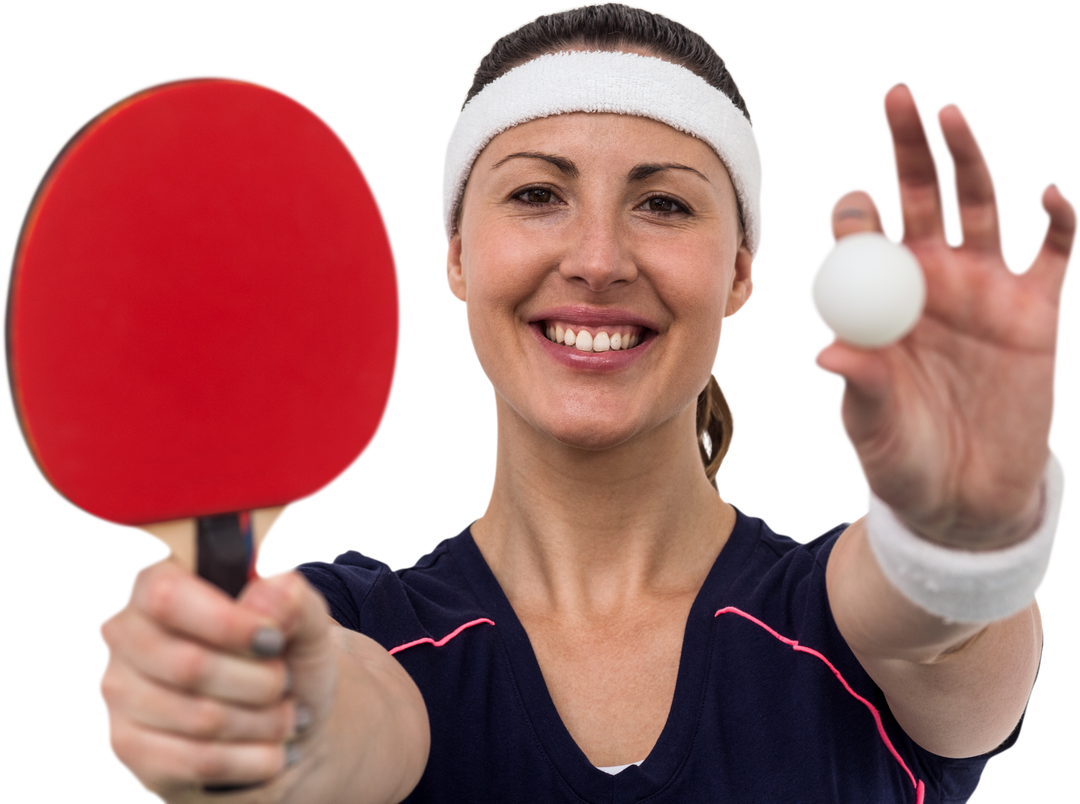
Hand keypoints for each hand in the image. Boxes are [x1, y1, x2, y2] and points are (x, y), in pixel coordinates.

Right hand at [96, 558, 336, 800]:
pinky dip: (252, 760)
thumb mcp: (305, 621)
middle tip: (287, 684)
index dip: (226, 624)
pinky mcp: (128, 747)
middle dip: (260, 682)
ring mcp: (118, 692)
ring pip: (199, 718)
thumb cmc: (288, 657)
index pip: (166, 597)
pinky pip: (195, 762)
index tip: (274, 641)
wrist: (288, 720)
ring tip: (288, 717)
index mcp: (159, 580)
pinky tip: (273, 751)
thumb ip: (293, 599)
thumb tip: (272, 588)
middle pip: (189, 665)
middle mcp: (125, 632)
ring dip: (264, 723)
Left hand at [811, 79, 1077, 549]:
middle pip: (921, 196)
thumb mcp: (870, 429)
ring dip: (969, 159)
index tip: (854, 215)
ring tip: (950, 115)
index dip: (854, 216)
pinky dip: (1059, 222)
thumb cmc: (899, 457)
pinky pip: (1056, 253)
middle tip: (897, 95)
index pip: (859, 237)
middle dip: (909, 146)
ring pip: (982, 206)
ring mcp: (986, 289)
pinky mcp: (1039, 310)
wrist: (963, 497)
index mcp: (877, 299)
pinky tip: (1052, 193)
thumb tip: (829, 351)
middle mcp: (929, 279)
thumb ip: (859, 388)